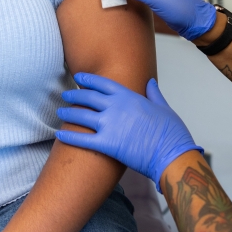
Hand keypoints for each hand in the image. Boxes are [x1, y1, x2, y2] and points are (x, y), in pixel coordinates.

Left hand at [56, 73, 201, 190]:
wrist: (172, 154)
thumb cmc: (171, 133)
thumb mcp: (164, 107)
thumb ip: (154, 93)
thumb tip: (150, 82)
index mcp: (129, 96)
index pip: (103, 84)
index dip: (89, 80)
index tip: (79, 78)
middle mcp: (116, 107)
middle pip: (88, 97)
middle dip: (74, 95)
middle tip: (65, 95)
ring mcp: (110, 125)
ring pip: (81, 115)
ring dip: (68, 113)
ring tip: (60, 112)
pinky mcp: (106, 144)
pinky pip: (82, 139)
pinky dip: (68, 136)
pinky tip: (59, 134)